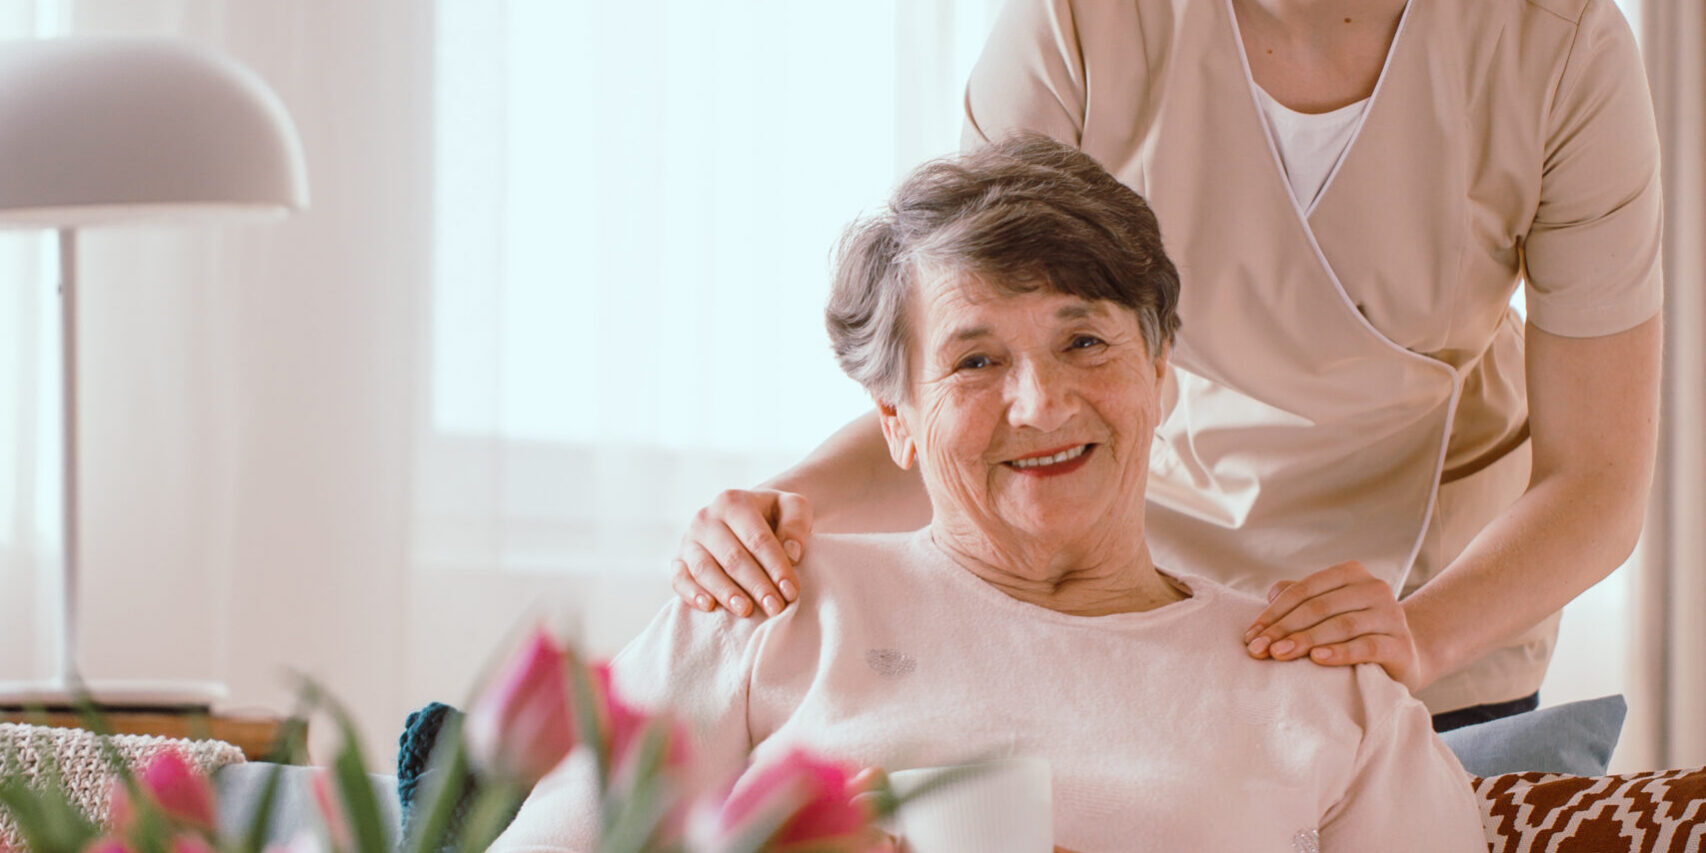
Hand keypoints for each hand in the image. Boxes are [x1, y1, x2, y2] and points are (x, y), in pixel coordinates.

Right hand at [670, 488, 813, 617]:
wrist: (746, 517)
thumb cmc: (773, 516)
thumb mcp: (792, 508)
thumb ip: (796, 525)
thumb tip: (791, 554)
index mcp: (734, 502)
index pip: (757, 539)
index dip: (776, 567)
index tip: (791, 591)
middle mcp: (706, 518)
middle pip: (732, 557)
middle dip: (756, 585)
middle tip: (774, 608)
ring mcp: (689, 539)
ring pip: (704, 569)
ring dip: (726, 592)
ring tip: (746, 611)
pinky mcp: (678, 559)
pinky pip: (679, 578)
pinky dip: (691, 594)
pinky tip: (709, 607)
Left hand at [1242, 560, 1424, 690]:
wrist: (1405, 658)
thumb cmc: (1355, 631)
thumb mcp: (1328, 611)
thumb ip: (1302, 599)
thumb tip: (1271, 592)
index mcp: (1352, 574)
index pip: (1305, 590)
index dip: (1275, 612)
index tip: (1250, 635)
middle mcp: (1374, 589)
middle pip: (1319, 607)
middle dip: (1284, 629)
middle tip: (1258, 649)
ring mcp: (1391, 616)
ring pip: (1341, 625)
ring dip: (1305, 640)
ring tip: (1279, 654)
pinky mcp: (1400, 645)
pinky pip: (1367, 647)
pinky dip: (1340, 652)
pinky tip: (1317, 659)